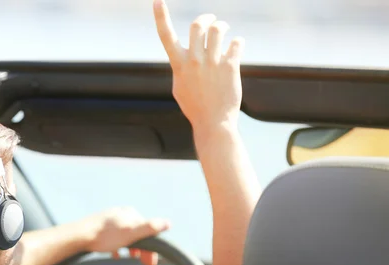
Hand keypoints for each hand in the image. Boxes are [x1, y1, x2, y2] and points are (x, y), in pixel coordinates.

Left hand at [82, 207, 169, 264]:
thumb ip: (149, 228)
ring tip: (129, 258)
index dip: (151, 248)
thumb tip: (167, 223)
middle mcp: (121, 214)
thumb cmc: (105, 236)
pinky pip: (113, 238)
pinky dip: (117, 247)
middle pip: (137, 234)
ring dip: (131, 248)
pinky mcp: (100, 227)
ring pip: (126, 236)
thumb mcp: (131, 232)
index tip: (151, 263)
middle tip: (143, 263)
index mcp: (131, 214)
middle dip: (142, 249)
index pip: (147, 232)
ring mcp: (110, 220)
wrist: (79, 236)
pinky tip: (115, 254)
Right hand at [154, 0, 243, 134]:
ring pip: (218, 30)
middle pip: (197, 25)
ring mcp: (212, 63)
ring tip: (224, 30)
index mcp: (179, 65)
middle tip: (210, 20)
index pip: (166, 36)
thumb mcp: (179, 87)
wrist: (213, 123)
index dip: (160, 16)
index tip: (157, 0)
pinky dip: (237, 41)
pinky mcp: (230, 67)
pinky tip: (237, 46)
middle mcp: (194, 61)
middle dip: (206, 18)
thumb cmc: (195, 107)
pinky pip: (236, 43)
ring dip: (222, 26)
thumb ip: (181, 68)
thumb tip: (185, 55)